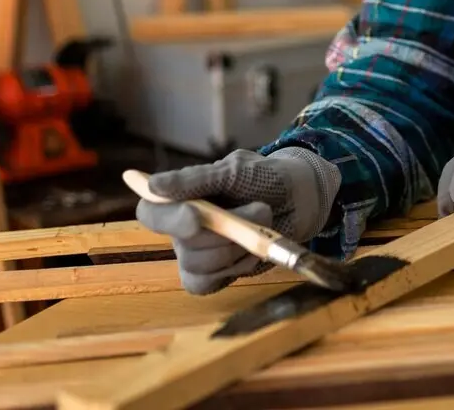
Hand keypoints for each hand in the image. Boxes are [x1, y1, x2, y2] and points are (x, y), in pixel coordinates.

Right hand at [135, 147, 340, 294]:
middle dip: (225, 232)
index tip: (195, 217)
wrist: (303, 198)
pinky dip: (239, 266)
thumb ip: (196, 180)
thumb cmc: (266, 177)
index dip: (166, 219)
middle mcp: (184, 228)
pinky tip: (254, 249)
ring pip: (199, 266)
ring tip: (263, 222)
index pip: (150, 212)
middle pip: (182, 246)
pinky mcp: (217, 274)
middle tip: (259, 209)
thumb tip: (152, 186)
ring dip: (239, 245)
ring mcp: (200, 254)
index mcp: (181, 198)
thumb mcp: (236, 170)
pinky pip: (210, 284)